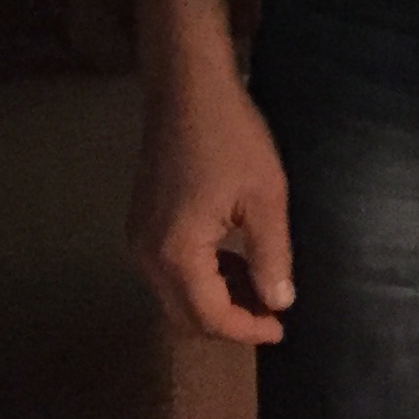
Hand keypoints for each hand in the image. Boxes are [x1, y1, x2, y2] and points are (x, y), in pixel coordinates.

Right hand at [131, 65, 293, 344]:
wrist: (186, 89)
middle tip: (272, 311)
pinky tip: (234, 261)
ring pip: (175, 296)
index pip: (209, 317)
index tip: (281, 328)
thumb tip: (281, 302)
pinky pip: (169, 271)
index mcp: (176, 254)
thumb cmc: (231, 137)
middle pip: (185, 316)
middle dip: (229, 321)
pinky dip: (201, 278)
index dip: (247, 330)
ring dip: (216, 300)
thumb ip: (272, 255)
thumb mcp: (265, 197)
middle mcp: (146, 257)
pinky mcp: (141, 225)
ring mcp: (138, 240)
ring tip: (260, 287)